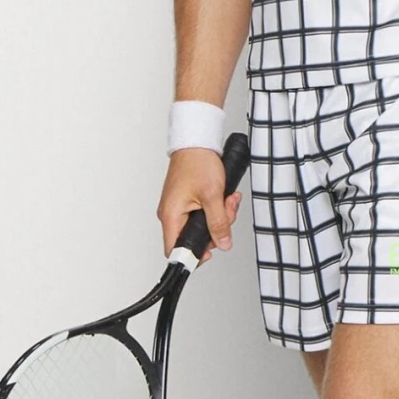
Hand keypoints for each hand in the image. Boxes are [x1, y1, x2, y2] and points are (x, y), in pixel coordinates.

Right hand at [157, 148, 242, 263]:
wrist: (196, 142)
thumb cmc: (197, 163)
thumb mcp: (213, 195)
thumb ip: (218, 223)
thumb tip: (223, 243)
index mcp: (171, 216)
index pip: (175, 249)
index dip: (192, 255)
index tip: (210, 252)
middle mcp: (172, 214)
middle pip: (194, 238)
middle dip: (216, 229)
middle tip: (226, 214)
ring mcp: (179, 208)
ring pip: (202, 226)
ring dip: (220, 216)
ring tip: (227, 200)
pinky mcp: (187, 202)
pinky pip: (203, 214)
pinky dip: (216, 209)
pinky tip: (224, 198)